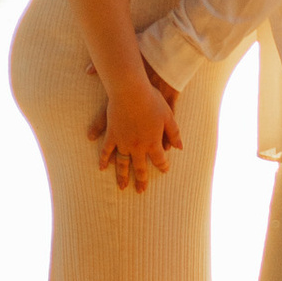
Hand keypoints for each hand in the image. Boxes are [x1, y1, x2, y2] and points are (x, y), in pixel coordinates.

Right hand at [88, 71, 180, 192]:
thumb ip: (174, 133)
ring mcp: (123, 141)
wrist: (131, 89)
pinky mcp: (112, 134)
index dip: (163, 166)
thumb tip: (180, 147)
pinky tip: (102, 167)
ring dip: (122, 176)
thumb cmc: (152, 100)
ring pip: (122, 163)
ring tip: (122, 187)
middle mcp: (138, 146)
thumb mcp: (168, 116)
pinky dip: (104, 159)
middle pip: (140, 167)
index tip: (164, 171)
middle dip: (141, 180)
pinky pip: (107, 150)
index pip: (159, 160)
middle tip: (140, 190)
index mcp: (153, 143)